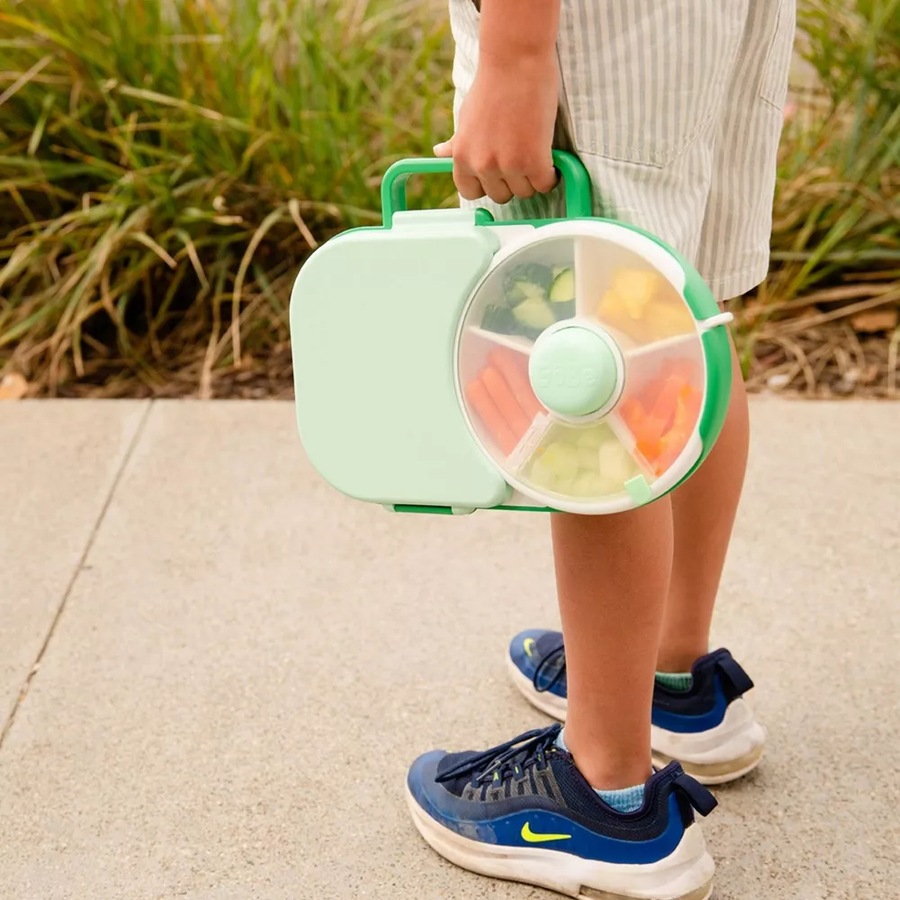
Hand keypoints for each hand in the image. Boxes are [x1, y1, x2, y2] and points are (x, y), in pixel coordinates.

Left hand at [434, 51, 558, 203]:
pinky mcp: (534, 161)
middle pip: (500, 195)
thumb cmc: (492, 85)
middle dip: (511, 181)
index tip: (497, 173)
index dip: (486, 184)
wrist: (515, 60)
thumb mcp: (467, 117)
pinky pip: (544, 184)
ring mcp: (508, 165)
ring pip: (524, 192)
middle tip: (521, 157)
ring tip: (535, 151)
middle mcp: (482, 165)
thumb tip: (439, 153)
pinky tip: (549, 157)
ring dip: (532, 177)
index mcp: (462, 157)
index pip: (470, 193)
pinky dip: (550, 174)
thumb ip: (457, 142)